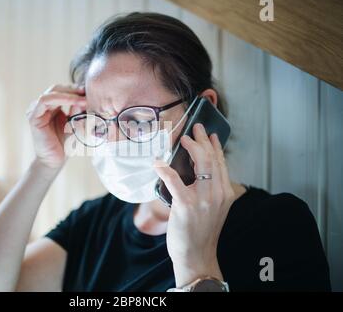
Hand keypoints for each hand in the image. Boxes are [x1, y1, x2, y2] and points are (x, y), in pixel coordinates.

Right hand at [26, 84, 85, 168]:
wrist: (55, 161)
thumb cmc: (65, 144)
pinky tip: (74, 101)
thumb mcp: (76, 124)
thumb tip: (84, 98)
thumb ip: (78, 111)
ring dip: (69, 94)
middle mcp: (41, 106)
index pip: (62, 90)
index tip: (91, 92)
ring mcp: (36, 110)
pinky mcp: (33, 116)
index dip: (76, 90)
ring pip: (52, 92)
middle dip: (74, 90)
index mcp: (51, 107)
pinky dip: (61, 98)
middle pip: (57, 88)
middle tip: (88, 93)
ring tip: (84, 98)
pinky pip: (45, 101)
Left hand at [154, 123, 235, 287]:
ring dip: (191, 147)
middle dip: (203, 140)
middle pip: (212, 158)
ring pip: (201, 163)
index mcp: (226, 194)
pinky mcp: (186, 205)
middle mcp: (218, 194)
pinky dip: (164, 168)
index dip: (215, 146)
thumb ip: (212, 191)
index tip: (210, 135)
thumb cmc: (202, 233)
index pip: (221, 163)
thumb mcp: (215, 210)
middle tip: (196, 128)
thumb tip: (200, 172)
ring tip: (183, 139)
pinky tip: (157, 163)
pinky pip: (174, 179)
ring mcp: (203, 199)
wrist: (197, 256)